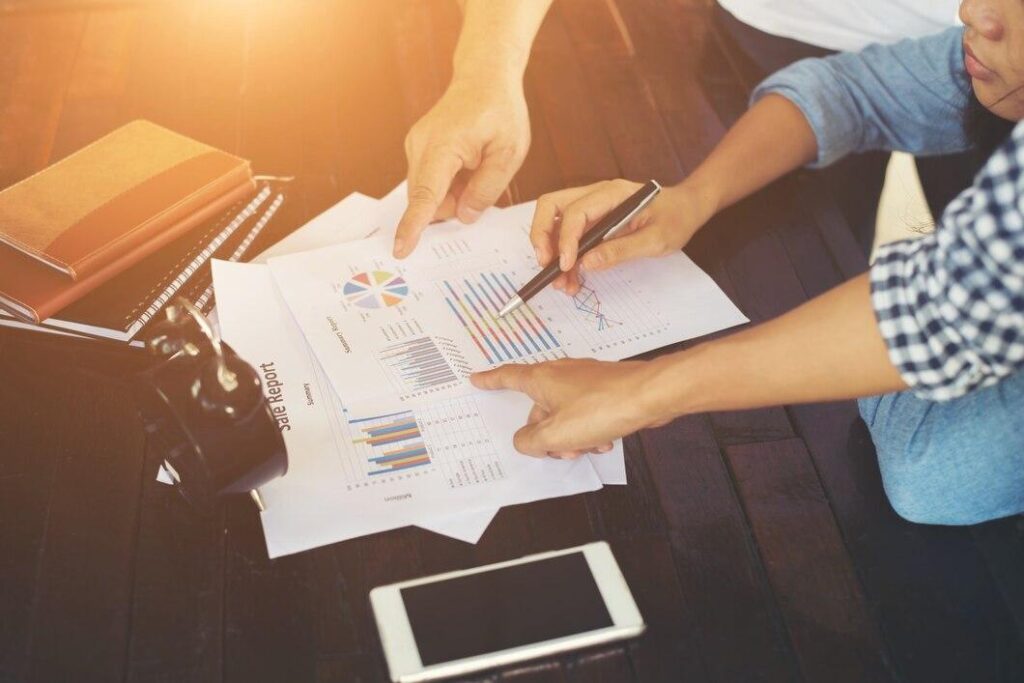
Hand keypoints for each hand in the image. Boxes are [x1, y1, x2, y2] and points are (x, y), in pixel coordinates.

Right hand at [393, 79, 530, 257]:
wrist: (484, 77)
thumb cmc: (500, 110)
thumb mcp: (508, 153)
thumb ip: (487, 189)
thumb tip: (464, 216)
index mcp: (443, 146)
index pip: (425, 195)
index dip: (414, 225)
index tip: (401, 248)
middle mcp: (421, 145)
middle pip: (427, 198)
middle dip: (451, 206)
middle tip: (480, 183)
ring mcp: (415, 146)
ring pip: (429, 192)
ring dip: (453, 194)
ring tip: (477, 167)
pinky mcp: (418, 149)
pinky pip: (430, 181)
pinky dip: (449, 184)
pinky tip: (468, 165)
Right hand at [470, 358, 671, 457]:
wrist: (650, 395)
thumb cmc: (601, 409)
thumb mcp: (556, 435)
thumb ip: (530, 442)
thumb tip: (525, 441)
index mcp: (542, 379)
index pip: (508, 377)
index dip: (490, 381)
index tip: (477, 379)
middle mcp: (561, 374)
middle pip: (539, 407)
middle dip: (546, 434)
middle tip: (559, 451)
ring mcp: (585, 379)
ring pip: (565, 413)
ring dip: (572, 436)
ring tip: (589, 447)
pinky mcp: (605, 387)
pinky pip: (587, 411)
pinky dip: (590, 429)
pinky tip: (604, 442)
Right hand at [529, 179, 714, 293]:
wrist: (687, 208)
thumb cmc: (676, 219)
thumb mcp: (656, 239)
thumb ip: (621, 250)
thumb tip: (586, 263)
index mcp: (612, 193)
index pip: (575, 212)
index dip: (565, 240)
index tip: (566, 266)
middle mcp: (596, 194)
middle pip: (551, 206)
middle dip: (541, 236)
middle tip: (546, 266)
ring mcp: (592, 206)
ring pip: (554, 220)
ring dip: (551, 250)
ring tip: (561, 283)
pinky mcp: (592, 219)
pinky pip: (568, 233)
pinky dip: (564, 255)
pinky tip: (572, 278)